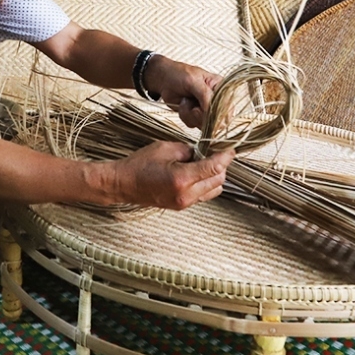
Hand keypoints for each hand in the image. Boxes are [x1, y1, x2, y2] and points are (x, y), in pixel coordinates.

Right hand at [110, 141, 232, 209]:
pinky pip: (203, 195)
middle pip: (218, 180)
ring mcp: (184, 203)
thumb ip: (189, 150)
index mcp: (181, 178)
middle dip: (220, 166)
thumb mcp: (165, 148)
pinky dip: (205, 184)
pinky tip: (194, 173)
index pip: (214, 168)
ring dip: (214, 176)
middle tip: (213, 152)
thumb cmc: (140, 164)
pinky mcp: (182, 206)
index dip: (225, 157)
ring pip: (214, 190)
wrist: (124, 184)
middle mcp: (185, 195)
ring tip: (202, 164)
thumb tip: (204, 153)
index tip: (230, 149)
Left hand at [145, 56, 220, 129]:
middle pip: (217, 119)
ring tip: (185, 101)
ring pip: (205, 124)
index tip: (202, 109)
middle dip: (200, 114)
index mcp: (221, 88)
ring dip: (191, 115)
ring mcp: (207, 109)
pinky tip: (183, 105)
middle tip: (192, 105)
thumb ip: (205, 95)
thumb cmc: (179, 74)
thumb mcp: (193, 81)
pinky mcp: (197, 116)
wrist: (164, 79)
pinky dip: (186, 117)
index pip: (227, 107)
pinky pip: (194, 124)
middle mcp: (217, 100)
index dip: (216, 113)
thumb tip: (213, 111)